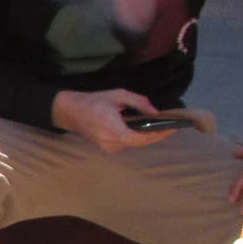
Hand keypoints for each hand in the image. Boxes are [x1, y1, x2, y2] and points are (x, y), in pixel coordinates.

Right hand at [51, 88, 167, 152]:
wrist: (70, 111)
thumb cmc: (94, 100)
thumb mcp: (118, 95)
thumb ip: (139, 103)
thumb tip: (156, 113)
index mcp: (113, 128)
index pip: (140, 138)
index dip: (158, 135)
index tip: (172, 129)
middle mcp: (110, 141)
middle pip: (139, 143)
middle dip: (155, 136)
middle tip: (168, 127)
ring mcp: (107, 147)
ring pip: (133, 144)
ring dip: (145, 137)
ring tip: (158, 128)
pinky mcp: (106, 148)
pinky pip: (126, 144)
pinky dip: (135, 137)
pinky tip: (141, 130)